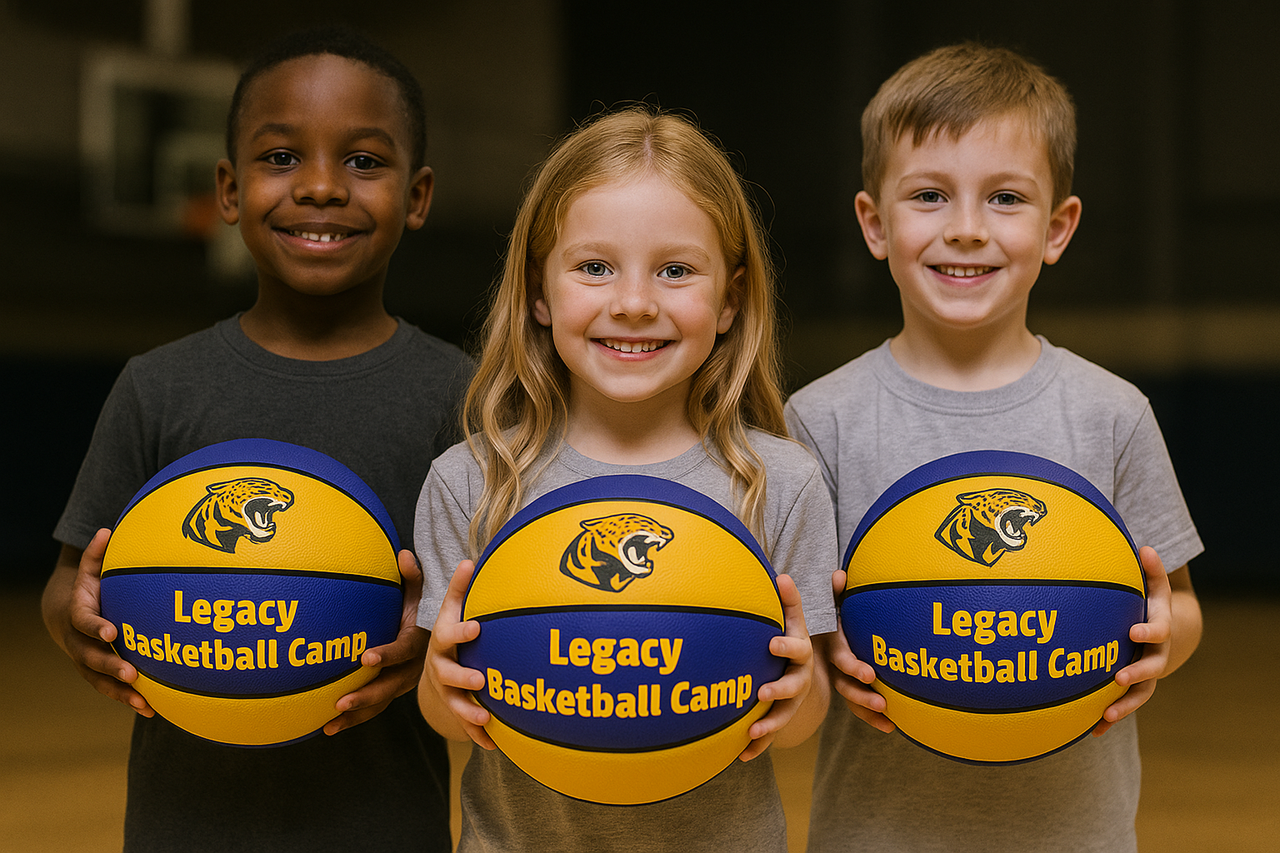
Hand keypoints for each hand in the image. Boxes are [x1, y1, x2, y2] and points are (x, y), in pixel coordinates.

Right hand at [54, 529, 153, 715]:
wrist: (64, 614)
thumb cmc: (88, 588)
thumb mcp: (88, 570)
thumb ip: (96, 554)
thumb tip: (105, 531)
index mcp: (77, 614)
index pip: (84, 622)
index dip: (96, 627)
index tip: (112, 632)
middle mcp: (78, 642)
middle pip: (90, 658)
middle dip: (110, 666)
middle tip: (132, 673)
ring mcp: (86, 660)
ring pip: (99, 680)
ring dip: (120, 693)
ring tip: (144, 702)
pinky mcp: (96, 674)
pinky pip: (110, 690)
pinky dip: (128, 700)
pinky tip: (152, 710)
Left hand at [326, 549, 429, 734]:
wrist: (446, 645)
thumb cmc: (427, 614)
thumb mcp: (424, 596)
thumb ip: (414, 578)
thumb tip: (403, 554)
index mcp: (419, 643)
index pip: (403, 650)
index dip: (386, 655)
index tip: (366, 658)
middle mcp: (413, 669)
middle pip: (388, 686)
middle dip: (365, 695)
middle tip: (340, 701)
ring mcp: (403, 684)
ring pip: (379, 703)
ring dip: (355, 715)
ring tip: (329, 723)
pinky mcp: (393, 693)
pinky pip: (373, 709)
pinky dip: (352, 720)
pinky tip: (326, 728)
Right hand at [421, 560, 494, 747]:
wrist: (432, 667)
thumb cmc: (449, 632)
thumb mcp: (448, 610)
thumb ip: (458, 588)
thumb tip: (470, 560)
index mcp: (441, 642)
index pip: (449, 635)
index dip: (461, 632)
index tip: (477, 627)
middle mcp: (440, 668)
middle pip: (448, 674)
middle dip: (463, 677)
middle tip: (481, 679)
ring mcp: (446, 692)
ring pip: (455, 703)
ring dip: (468, 711)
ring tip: (485, 716)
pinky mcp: (455, 709)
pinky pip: (466, 725)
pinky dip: (479, 734)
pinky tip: (494, 744)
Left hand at [739, 574, 813, 760]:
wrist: (805, 673)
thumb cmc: (792, 640)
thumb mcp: (795, 621)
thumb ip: (790, 601)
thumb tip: (781, 576)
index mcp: (801, 655)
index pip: (797, 649)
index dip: (786, 647)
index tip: (771, 643)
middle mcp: (800, 680)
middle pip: (793, 687)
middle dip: (779, 689)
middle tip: (761, 691)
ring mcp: (791, 703)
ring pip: (783, 715)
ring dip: (769, 724)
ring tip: (751, 730)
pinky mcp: (780, 719)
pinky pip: (769, 735)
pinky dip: (757, 746)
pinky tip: (740, 756)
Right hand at [826, 569, 893, 732]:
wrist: (806, 640)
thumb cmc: (824, 618)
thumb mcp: (828, 605)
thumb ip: (835, 594)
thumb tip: (840, 574)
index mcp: (832, 646)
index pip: (842, 658)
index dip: (854, 666)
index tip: (869, 674)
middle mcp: (833, 667)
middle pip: (846, 684)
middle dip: (863, 695)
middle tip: (881, 701)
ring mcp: (839, 680)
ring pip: (852, 699)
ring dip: (869, 710)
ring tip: (889, 717)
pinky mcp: (848, 690)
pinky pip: (859, 708)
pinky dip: (874, 718)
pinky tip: (893, 728)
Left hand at [1094, 546, 1172, 735]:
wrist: (1166, 634)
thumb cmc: (1151, 604)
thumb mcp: (1155, 586)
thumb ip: (1151, 569)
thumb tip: (1145, 547)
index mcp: (1160, 628)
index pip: (1159, 630)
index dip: (1149, 631)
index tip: (1134, 630)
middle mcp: (1157, 655)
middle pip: (1151, 668)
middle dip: (1136, 674)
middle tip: (1118, 677)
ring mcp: (1147, 674)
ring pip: (1139, 694)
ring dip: (1124, 706)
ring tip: (1105, 716)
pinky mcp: (1134, 689)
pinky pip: (1123, 706)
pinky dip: (1108, 719)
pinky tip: (1089, 732)